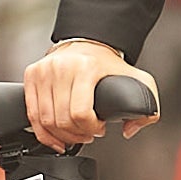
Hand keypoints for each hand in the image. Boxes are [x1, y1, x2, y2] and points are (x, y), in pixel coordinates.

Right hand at [25, 38, 152, 149]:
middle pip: (62, 120)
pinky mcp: (32, 75)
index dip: (91, 129)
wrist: (87, 41)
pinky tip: (55, 138)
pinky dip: (42, 132)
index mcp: (85, 68)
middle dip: (77, 135)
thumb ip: (148, 106)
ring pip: (45, 120)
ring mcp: (43, 71)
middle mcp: (61, 68)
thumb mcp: (138, 79)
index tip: (99, 129)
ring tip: (74, 135)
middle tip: (87, 134)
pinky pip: (32, 114)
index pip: (80, 113)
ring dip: (60, 136)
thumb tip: (129, 130)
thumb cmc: (108, 63)